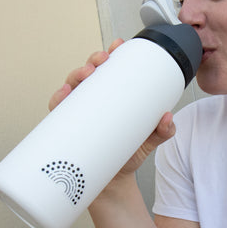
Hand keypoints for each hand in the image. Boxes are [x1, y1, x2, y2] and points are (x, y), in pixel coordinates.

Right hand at [48, 38, 175, 176]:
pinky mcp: (66, 129)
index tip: (118, 46)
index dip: (112, 54)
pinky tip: (64, 94)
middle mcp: (94, 102)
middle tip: (102, 61)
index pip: (111, 71)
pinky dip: (58, 99)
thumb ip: (163, 131)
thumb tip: (168, 118)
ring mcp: (79, 114)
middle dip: (94, 61)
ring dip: (76, 75)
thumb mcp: (149, 141)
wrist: (112, 181)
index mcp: (113, 98)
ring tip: (85, 74)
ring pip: (72, 87)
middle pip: (90, 74)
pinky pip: (58, 111)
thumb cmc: (128, 154)